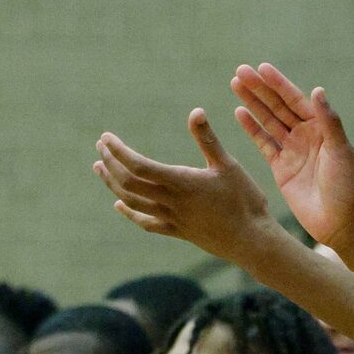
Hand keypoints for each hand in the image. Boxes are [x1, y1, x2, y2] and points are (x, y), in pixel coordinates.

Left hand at [93, 111, 280, 270]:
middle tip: (100, 146)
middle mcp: (172, 202)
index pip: (138, 165)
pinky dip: (129, 212)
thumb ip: (208, 139)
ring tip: (100, 167)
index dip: (118, 151)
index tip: (106, 137)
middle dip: (110, 163)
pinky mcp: (179, 232)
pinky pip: (146, 223)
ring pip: (132, 202)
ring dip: (112, 184)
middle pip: (128, 183)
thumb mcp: (229, 165)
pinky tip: (118, 204)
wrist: (253, 241)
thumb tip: (195, 111)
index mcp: (182, 182)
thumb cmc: (245, 201)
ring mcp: (173, 219)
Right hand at [229, 64, 353, 246]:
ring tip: (235, 83)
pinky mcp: (281, 167)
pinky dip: (252, 128)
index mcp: (322, 128)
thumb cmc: (346, 187)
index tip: (261, 68)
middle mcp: (306, 135)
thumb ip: (329, 122)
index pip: (296, 100)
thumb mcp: (341, 151)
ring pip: (268, 120)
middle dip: (260, 89)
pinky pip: (264, 143)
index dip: (279, 84)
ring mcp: (292, 150)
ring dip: (252, 103)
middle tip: (240, 71)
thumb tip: (317, 90)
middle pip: (278, 106)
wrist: (339, 222)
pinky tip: (239, 112)